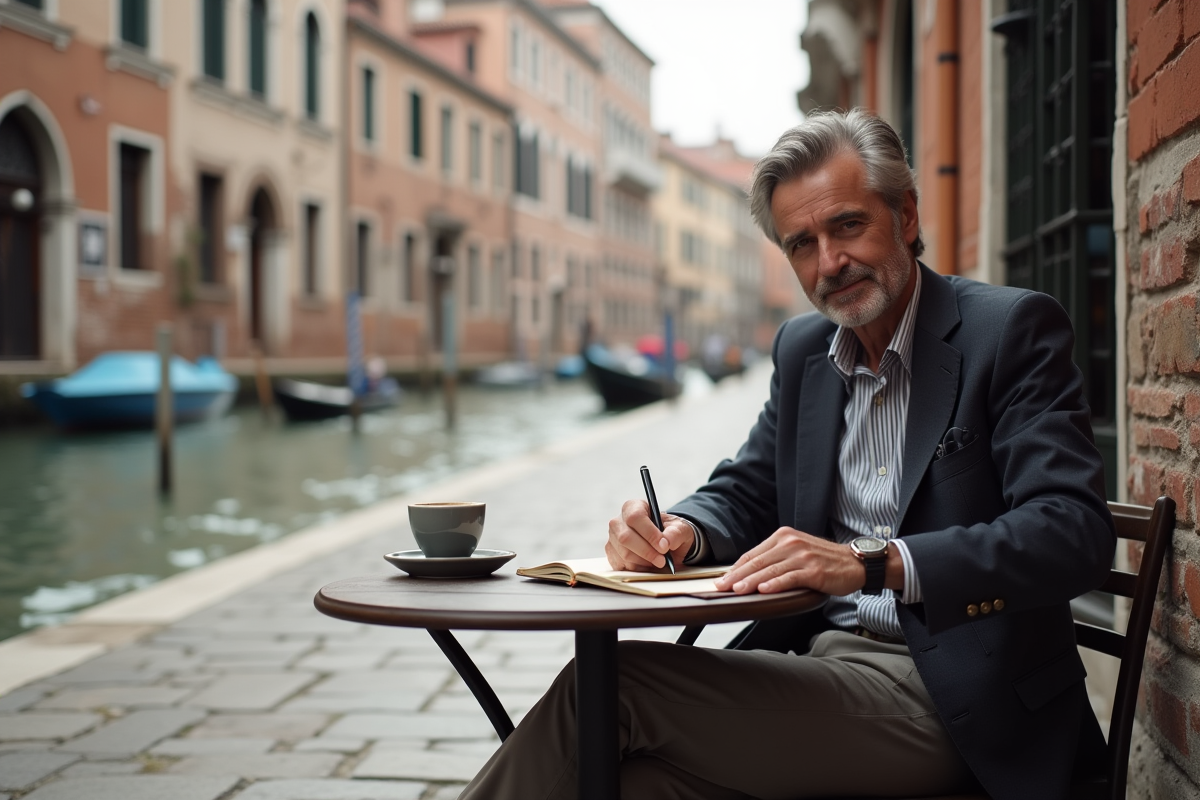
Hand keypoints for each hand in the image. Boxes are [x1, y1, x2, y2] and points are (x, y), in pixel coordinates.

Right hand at [606, 499, 694, 570]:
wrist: (665, 545)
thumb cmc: (670, 532)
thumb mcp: (680, 529)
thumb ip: (675, 533)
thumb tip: (666, 541)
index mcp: (634, 507)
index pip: (635, 517)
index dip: (649, 533)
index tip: (664, 546)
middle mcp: (618, 521)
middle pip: (625, 537)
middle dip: (646, 552)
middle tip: (663, 560)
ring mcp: (612, 539)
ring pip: (624, 554)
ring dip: (644, 562)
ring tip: (658, 562)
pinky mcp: (612, 555)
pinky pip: (621, 565)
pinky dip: (637, 569)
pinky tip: (648, 565)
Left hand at [713, 527, 865, 594]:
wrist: (855, 562)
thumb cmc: (824, 561)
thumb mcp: (797, 553)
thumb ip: (775, 560)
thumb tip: (748, 575)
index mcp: (783, 537)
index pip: (753, 553)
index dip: (735, 568)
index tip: (720, 579)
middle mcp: (791, 543)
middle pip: (757, 561)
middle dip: (736, 575)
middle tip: (720, 587)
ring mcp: (803, 556)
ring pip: (771, 570)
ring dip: (751, 581)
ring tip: (737, 590)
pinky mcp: (814, 570)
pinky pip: (790, 577)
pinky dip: (776, 584)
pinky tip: (764, 590)